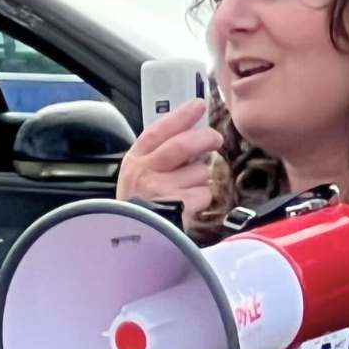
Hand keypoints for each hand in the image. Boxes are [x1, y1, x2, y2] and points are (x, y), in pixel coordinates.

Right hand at [115, 96, 222, 215]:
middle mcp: (145, 174)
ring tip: (189, 187)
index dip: (180, 116)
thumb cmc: (139, 208)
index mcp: (135, 161)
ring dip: (201, 177)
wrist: (132, 242)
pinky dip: (202, 197)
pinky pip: (203, 194)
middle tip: (215, 139)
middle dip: (204, 138)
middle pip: (181, 145)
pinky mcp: (177, 209)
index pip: (158, 131)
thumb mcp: (137, 176)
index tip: (198, 105)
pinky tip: (190, 204)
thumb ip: (157, 154)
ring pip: (198, 172)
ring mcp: (161, 192)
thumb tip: (190, 132)